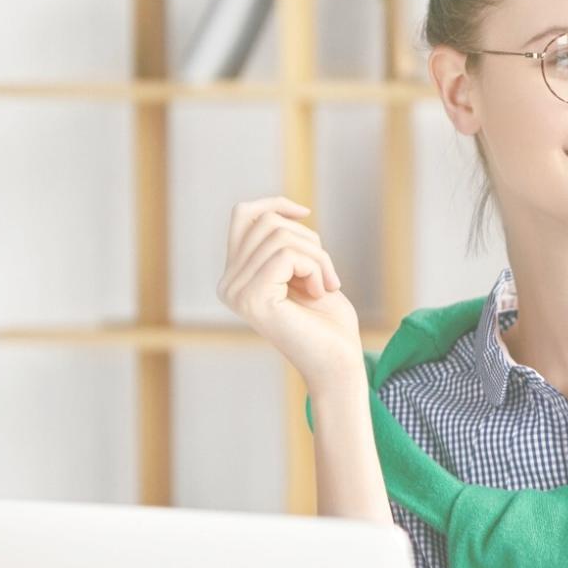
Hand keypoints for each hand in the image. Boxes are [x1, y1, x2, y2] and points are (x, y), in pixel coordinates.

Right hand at [216, 196, 362, 388]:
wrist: (339, 362)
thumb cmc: (328, 320)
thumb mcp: (305, 269)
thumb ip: (284, 242)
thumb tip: (280, 209)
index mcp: (235, 276)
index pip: (243, 215)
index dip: (275, 204)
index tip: (305, 213)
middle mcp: (228, 284)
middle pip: (267, 223)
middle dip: (309, 240)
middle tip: (327, 275)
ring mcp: (236, 292)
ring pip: (280, 236)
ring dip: (318, 256)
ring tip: (326, 285)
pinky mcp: (253, 299)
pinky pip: (288, 255)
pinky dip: (315, 267)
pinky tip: (321, 292)